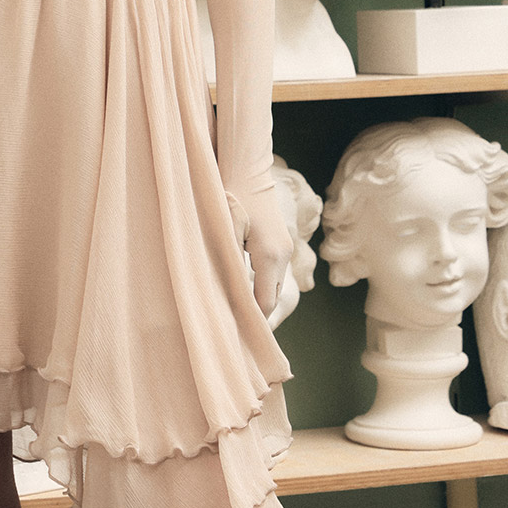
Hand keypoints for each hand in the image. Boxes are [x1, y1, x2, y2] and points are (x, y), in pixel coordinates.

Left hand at [226, 184, 292, 320]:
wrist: (247, 171)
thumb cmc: (229, 198)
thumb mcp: (223, 232)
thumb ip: (225, 264)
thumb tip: (222, 295)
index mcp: (270, 256)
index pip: (264, 303)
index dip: (251, 321)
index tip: (235, 336)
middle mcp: (283, 256)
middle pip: (272, 300)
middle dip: (256, 316)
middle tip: (235, 333)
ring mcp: (285, 250)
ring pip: (274, 288)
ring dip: (259, 301)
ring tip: (238, 317)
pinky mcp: (281, 245)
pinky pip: (273, 276)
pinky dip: (261, 287)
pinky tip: (243, 293)